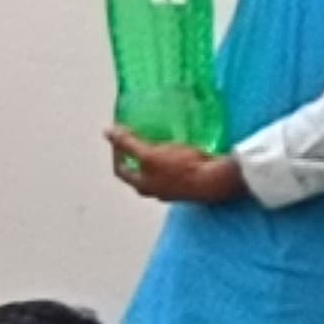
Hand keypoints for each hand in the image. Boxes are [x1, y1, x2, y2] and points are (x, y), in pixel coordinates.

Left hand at [104, 127, 244, 204]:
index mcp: (143, 186)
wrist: (216, 180)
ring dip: (157, 159)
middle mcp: (156, 192)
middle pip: (140, 173)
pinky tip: (181, 149)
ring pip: (160, 173)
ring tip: (161, 142)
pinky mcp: (192, 185)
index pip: (121, 170)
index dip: (116, 153)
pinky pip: (178, 171)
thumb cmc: (180, 168)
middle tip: (139, 139)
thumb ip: (128, 144)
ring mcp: (175, 191)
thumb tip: (107, 132)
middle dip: (137, 156)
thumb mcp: (149, 154)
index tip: (119, 137)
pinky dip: (175, 160)